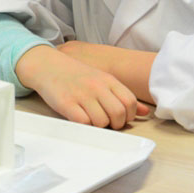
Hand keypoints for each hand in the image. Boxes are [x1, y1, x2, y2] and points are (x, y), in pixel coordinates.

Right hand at [15, 46, 150, 129]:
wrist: (48, 65)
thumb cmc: (76, 75)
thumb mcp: (102, 80)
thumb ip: (122, 95)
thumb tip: (145, 112)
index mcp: (108, 80)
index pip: (130, 103)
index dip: (128, 116)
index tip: (119, 117)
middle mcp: (97, 87)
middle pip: (118, 114)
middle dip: (115, 124)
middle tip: (106, 123)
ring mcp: (81, 95)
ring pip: (102, 122)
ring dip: (99, 127)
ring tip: (91, 119)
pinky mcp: (66, 103)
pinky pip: (83, 123)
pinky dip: (84, 126)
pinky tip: (80, 119)